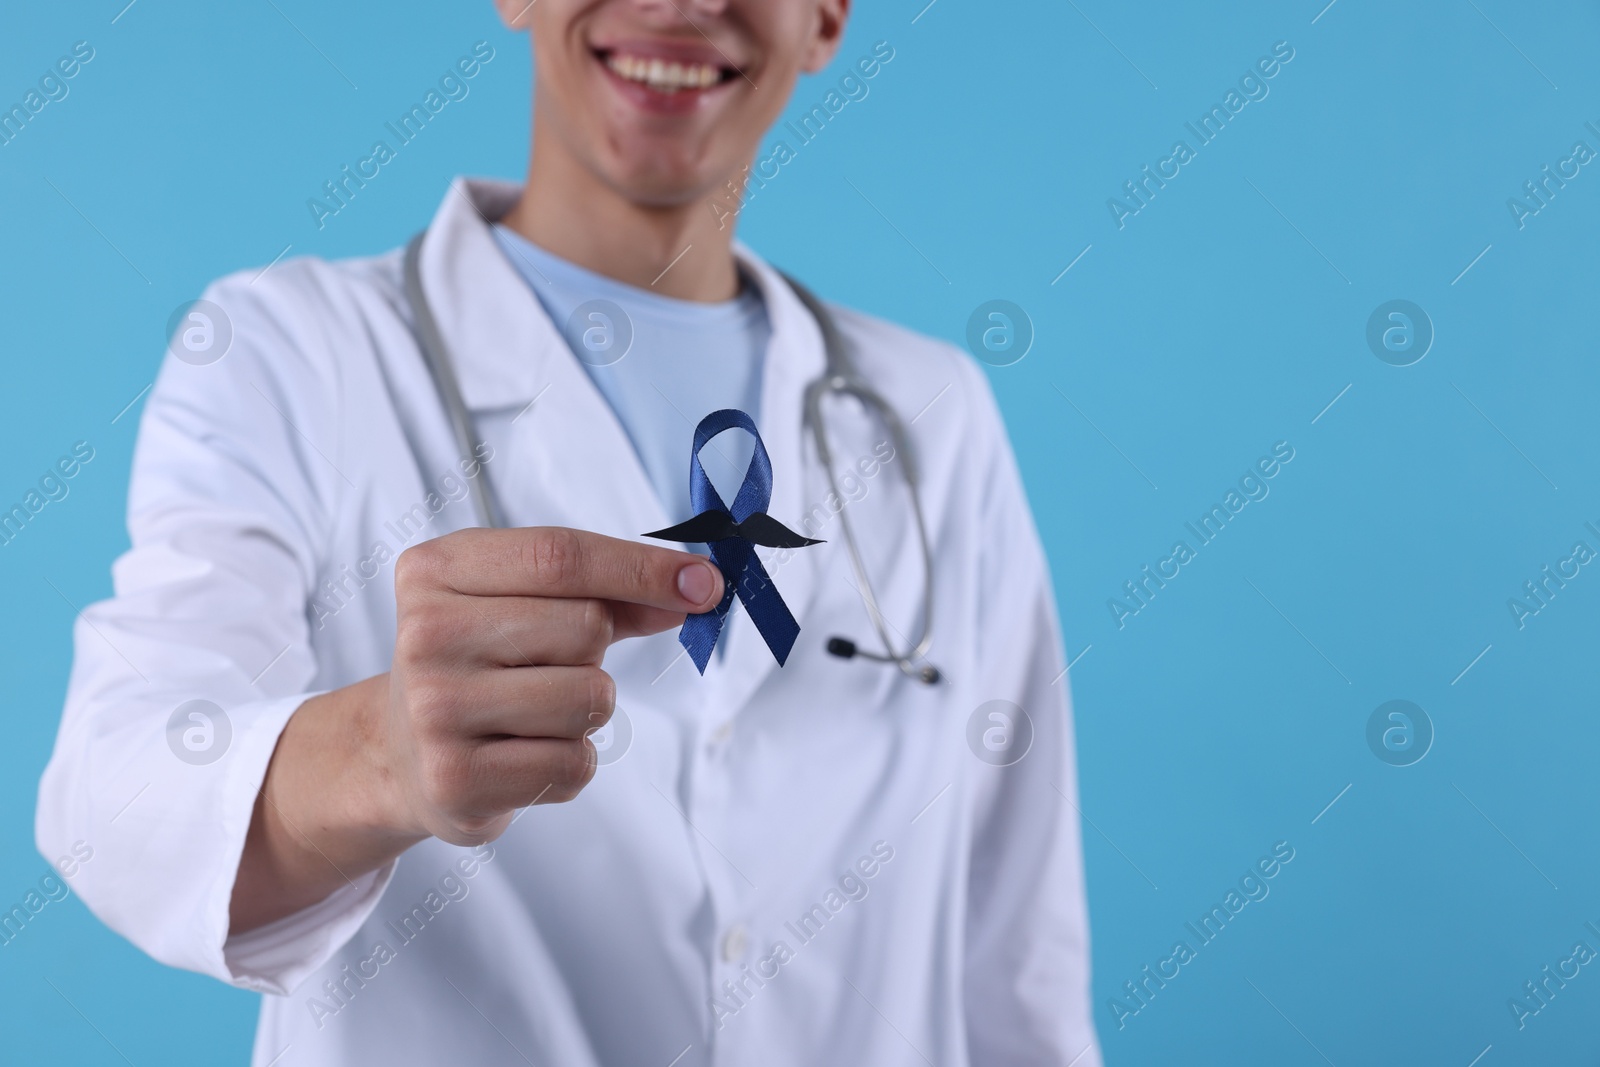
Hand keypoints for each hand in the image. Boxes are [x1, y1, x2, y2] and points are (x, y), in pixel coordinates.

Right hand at [231, 527, 721, 931]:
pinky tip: (521, 754)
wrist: (397, 753)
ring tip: (530, 712)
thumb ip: (606, 592)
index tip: (706, 582)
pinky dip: (569, 762)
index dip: (643, 568)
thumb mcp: (520, 603)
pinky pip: (576, 763)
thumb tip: (694, 590)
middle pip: (586, 627)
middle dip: (595, 650)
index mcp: (436, 570)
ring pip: (591, 698)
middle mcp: (425, 634)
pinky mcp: (456, 781)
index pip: (561, 556)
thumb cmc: (478, 661)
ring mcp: (435, 711)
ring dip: (587, 709)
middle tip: (543, 665)